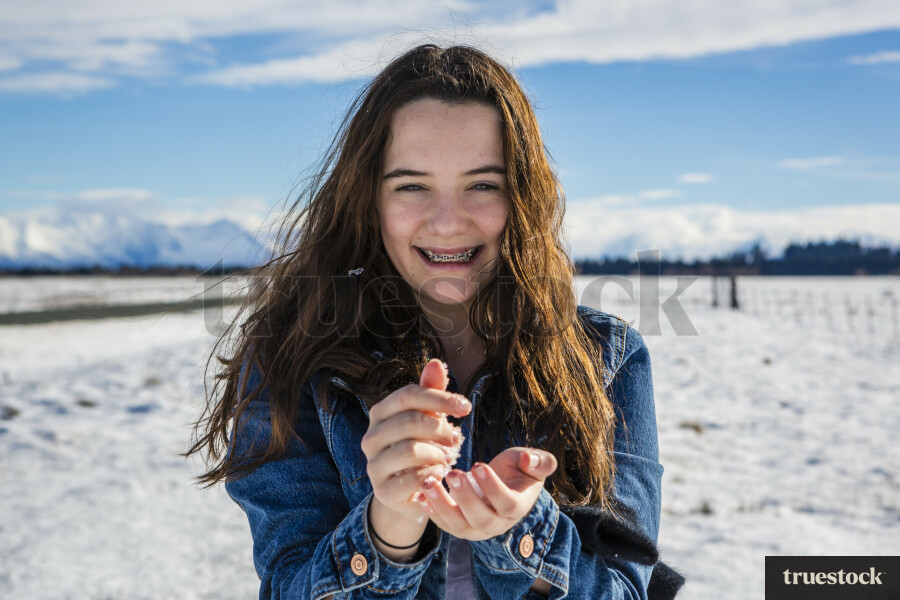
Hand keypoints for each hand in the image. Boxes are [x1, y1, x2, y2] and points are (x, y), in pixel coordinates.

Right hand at [361, 359, 470, 520]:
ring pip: (410, 450)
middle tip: (455, 439)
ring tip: (447, 458)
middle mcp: (371, 437)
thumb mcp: (427, 418)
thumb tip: (436, 363)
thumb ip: (431, 392)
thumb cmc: (420, 446)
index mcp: (380, 413)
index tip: (465, 407)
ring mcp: (374, 465)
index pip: (408, 395)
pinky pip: (413, 478)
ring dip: (438, 453)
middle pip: (409, 421)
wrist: (408, 491)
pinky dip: (433, 473)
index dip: (440, 398)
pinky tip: (439, 473)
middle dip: (440, 429)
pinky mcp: (383, 491)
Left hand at [416, 447, 557, 540]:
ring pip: (459, 525)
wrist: (502, 484)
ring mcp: (476, 529)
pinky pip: (444, 524)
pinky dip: (431, 512)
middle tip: (452, 474)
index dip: (492, 487)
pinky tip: (420, 495)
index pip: (506, 503)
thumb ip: (540, 461)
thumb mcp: (533, 462)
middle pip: (481, 518)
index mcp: (517, 507)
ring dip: (442, 505)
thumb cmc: (517, 470)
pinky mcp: (459, 527)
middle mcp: (497, 523)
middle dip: (465, 497)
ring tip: (429, 483)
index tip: (477, 465)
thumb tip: (530, 461)